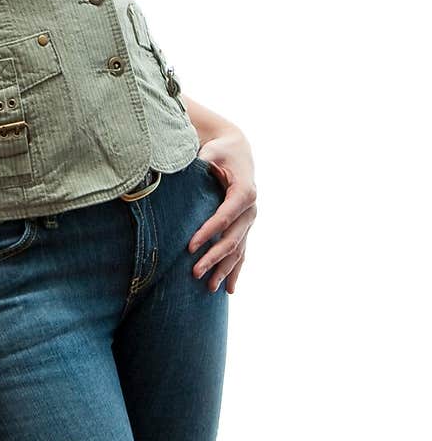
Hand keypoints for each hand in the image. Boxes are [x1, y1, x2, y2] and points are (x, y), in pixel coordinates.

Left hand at [188, 128, 256, 293]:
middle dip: (213, 257)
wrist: (237, 151)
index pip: (224, 217)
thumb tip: (189, 165)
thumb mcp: (212, 152)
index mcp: (244, 192)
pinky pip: (241, 252)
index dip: (208, 232)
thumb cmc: (221, 151)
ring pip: (238, 250)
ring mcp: (249, 221)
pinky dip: (236, 271)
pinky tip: (230, 290)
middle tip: (194, 272)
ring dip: (224, 270)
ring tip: (208, 287)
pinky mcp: (245, 227)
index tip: (189, 247)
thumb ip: (203, 160)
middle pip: (232, 239)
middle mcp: (250, 210)